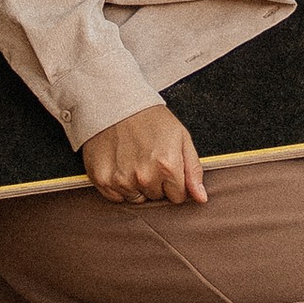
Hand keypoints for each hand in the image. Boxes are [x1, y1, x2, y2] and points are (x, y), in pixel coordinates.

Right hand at [82, 104, 207, 205]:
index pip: (178, 197)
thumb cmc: (151, 119)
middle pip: (157, 197)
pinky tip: (120, 165)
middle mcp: (145, 177)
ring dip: (137, 185)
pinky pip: (116, 197)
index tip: (167, 167)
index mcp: (167, 166)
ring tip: (134, 160)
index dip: (174, 183)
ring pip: (137, 199)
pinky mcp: (103, 180)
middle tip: (149, 159)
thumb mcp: (181, 138)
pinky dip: (119, 186)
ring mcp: (122, 180)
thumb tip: (201, 198)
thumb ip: (193, 171)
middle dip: (156, 183)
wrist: (117, 103)